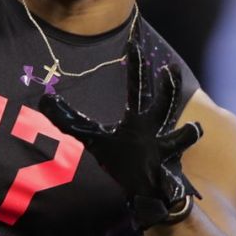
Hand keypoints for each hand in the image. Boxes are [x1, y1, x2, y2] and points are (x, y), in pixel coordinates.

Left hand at [39, 38, 203, 229]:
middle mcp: (152, 129)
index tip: (134, 44)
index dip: (135, 66)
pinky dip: (179, 168)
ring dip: (184, 129)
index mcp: (136, 119)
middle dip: (168, 87)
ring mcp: (162, 150)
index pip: (136, 87)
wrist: (146, 190)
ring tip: (192, 122)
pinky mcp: (165, 172)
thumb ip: (67, 120)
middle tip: (170, 67)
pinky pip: (174, 170)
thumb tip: (43, 99)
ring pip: (177, 136)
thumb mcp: (92, 138)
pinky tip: (193, 141)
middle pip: (160, 104)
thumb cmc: (121, 160)